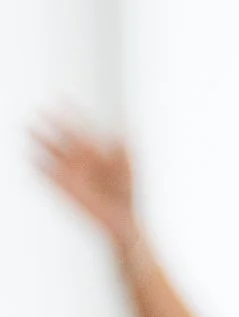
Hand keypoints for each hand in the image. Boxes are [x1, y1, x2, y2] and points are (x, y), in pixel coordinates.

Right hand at [29, 117, 138, 246]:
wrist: (122, 219)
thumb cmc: (128, 192)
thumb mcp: (130, 165)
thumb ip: (127, 145)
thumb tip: (129, 124)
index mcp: (95, 149)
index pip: (79, 127)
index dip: (70, 112)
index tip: (61, 97)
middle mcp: (81, 158)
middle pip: (62, 136)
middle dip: (51, 123)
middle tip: (39, 110)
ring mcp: (72, 172)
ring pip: (52, 152)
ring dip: (41, 141)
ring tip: (30, 129)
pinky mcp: (66, 187)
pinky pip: (49, 174)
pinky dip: (41, 167)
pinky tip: (32, 157)